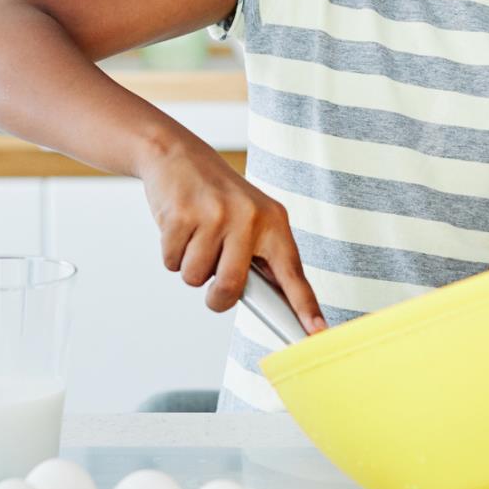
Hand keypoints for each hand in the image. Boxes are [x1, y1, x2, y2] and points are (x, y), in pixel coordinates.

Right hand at [137, 138, 326, 334]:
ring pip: (194, 278)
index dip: (306, 307)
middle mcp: (248, 219)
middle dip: (215, 297)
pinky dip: (170, 252)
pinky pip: (171, 262)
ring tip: (195, 235)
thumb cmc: (215, 195)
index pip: (293, 274)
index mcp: (273, 222)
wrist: (176, 154)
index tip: (318, 334)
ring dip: (188, 265)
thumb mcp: (249, 216)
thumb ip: (259, 255)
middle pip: (229, 288)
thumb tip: (266, 302)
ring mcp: (214, 217)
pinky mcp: (181, 216)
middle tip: (211, 283)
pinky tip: (179, 226)